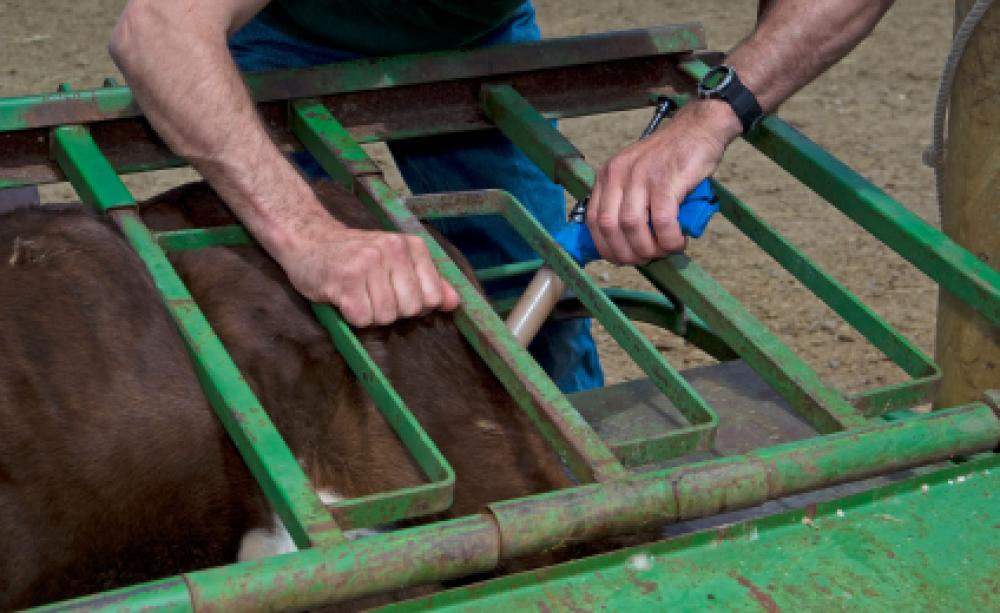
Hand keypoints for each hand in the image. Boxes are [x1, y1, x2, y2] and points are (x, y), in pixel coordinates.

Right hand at [277, 216, 459, 326]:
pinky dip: (353, 316)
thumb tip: (454, 302)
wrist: (308, 240)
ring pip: (386, 317)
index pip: (432, 298)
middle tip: (372, 293)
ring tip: (357, 293)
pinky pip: (363, 319)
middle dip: (391, 310)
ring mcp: (369, 263)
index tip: (394, 292)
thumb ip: (428, 280)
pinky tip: (344, 297)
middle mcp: (393, 250)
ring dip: (370, 314)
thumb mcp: (396, 261)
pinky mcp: (346, 280)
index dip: (414, 305)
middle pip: (411, 309)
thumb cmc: (355, 255)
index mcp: (411, 245)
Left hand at [586, 99, 740, 264]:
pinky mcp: (667, 179)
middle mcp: (619, 174)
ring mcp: (642, 175)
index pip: (593, 219)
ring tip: (664, 250)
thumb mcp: (637, 173)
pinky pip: (662, 220)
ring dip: (648, 248)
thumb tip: (626, 241)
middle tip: (645, 259)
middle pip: (609, 226)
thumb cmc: (671, 157)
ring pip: (632, 226)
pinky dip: (669, 239)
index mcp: (608, 174)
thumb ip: (627, 200)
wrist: (699, 128)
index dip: (605, 246)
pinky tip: (678, 241)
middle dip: (626, 252)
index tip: (621, 258)